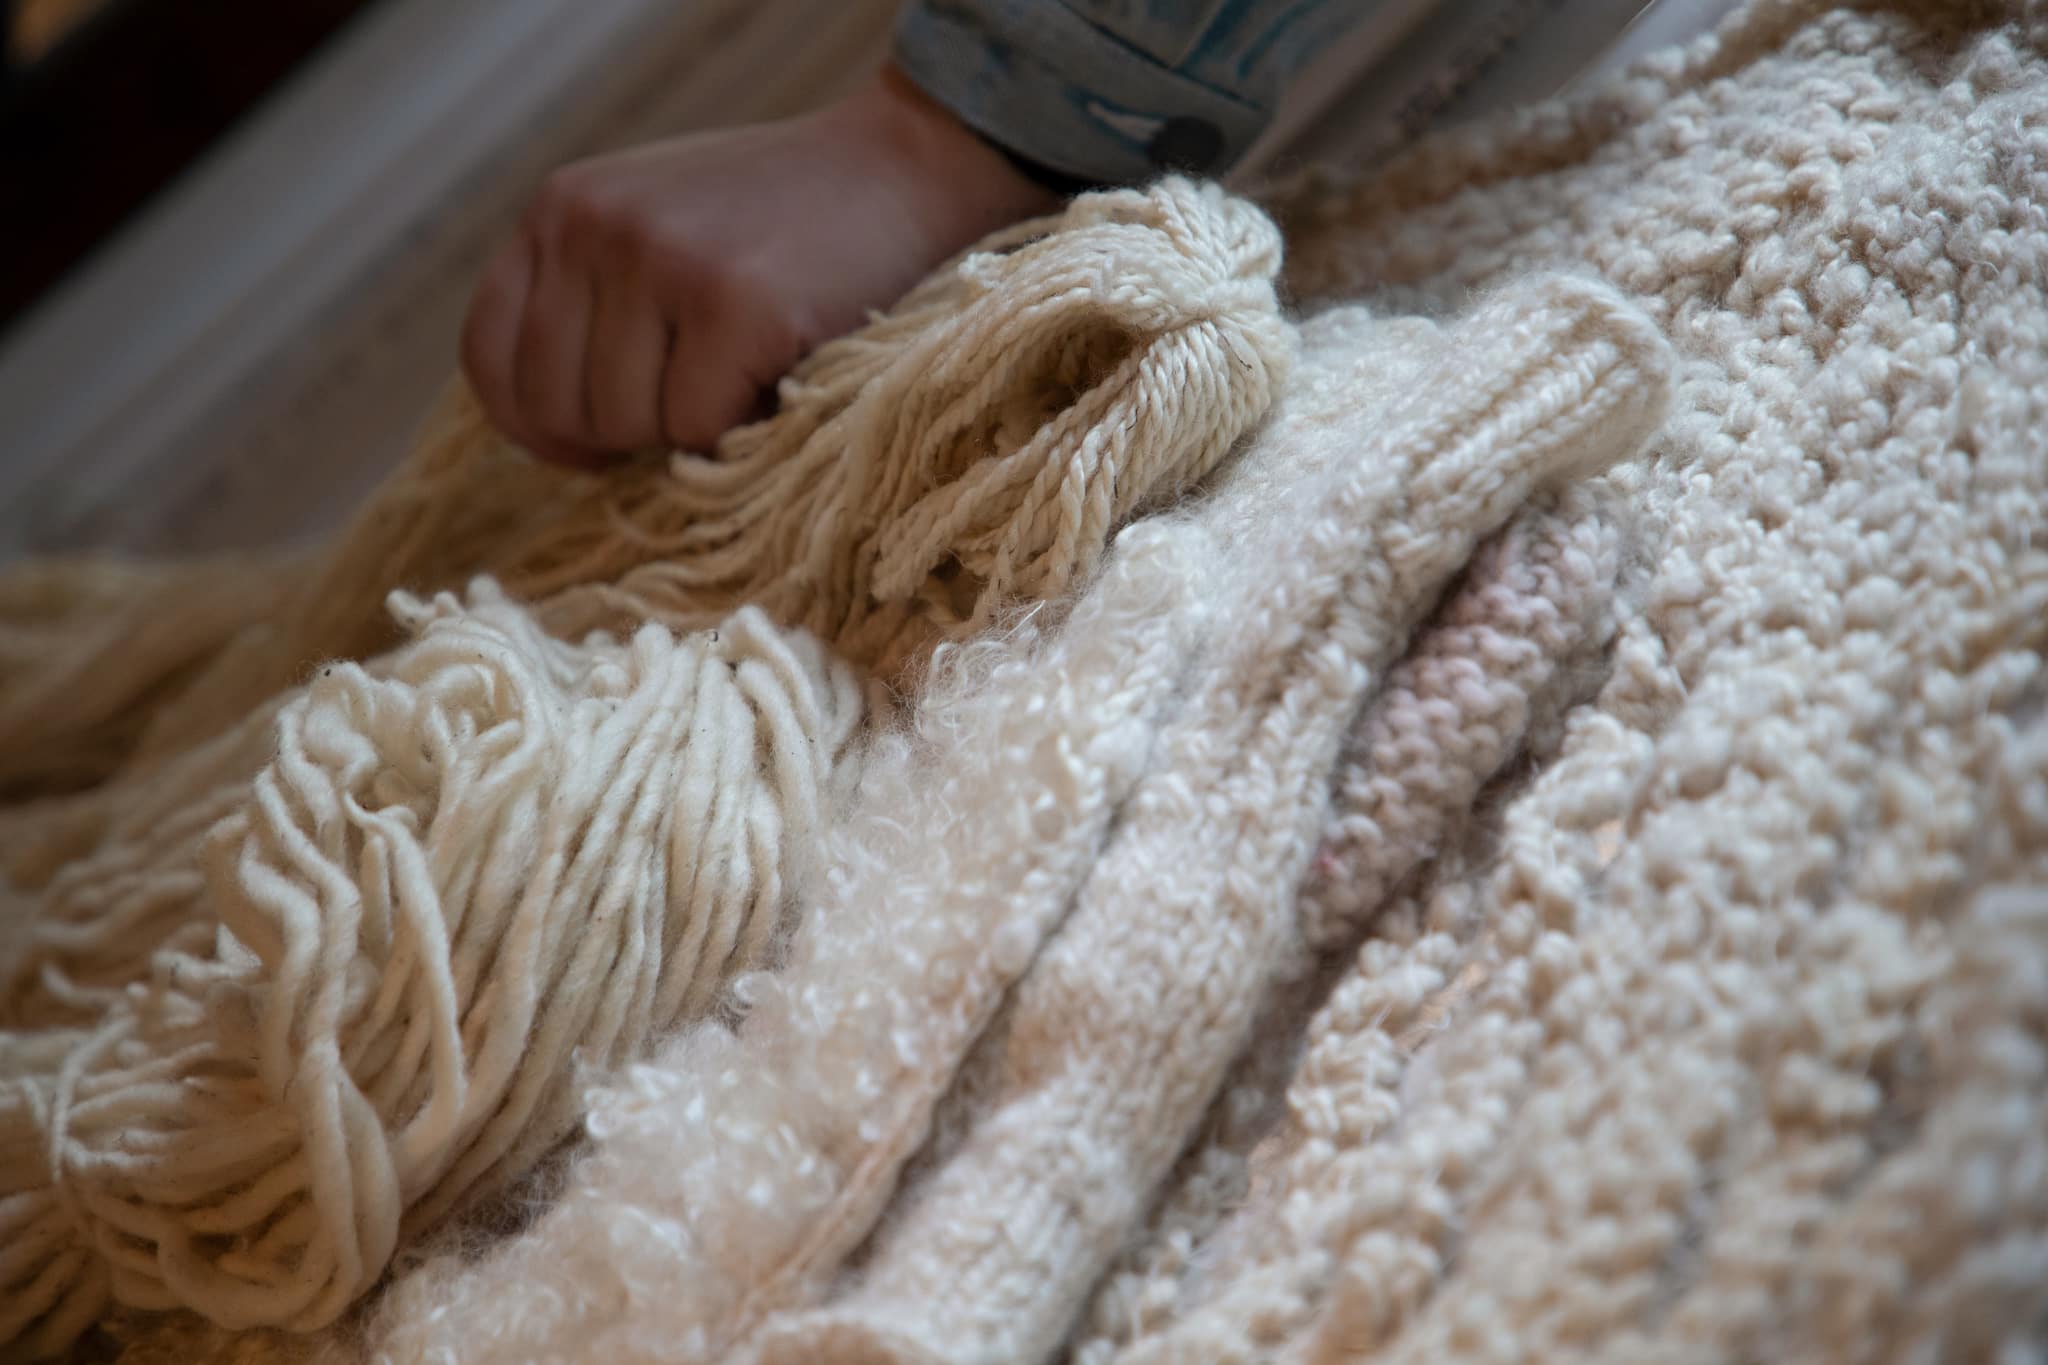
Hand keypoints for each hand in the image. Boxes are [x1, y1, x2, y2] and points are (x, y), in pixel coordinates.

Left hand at [461, 65, 1056, 465]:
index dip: (538, 424)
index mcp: (564, 208)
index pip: (490, 357)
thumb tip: (550, 437)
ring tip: (744, 376)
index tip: (594, 444)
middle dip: (625, 434)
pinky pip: (697, 430)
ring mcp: (664, 260)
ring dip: (688, 432)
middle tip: (697, 404)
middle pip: (556, 407)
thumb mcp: (657, 233)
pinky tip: (779, 378)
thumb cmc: (786, 229)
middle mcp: (597, 225)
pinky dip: (742, 430)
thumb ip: (591, 301)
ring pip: (624, 426)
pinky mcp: (738, 305)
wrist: (908, 170)